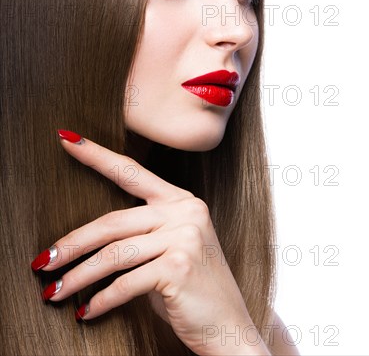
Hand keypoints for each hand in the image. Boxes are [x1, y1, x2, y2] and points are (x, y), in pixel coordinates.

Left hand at [31, 130, 270, 355]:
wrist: (228, 324)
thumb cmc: (194, 289)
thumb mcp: (172, 250)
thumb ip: (143, 234)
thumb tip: (87, 240)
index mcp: (183, 201)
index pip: (133, 173)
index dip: (97, 156)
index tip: (67, 140)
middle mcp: (186, 212)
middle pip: (113, 221)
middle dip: (71, 244)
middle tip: (43, 263)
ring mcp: (185, 238)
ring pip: (114, 254)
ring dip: (78, 277)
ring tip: (54, 293)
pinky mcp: (179, 266)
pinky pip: (125, 283)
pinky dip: (101, 300)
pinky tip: (88, 311)